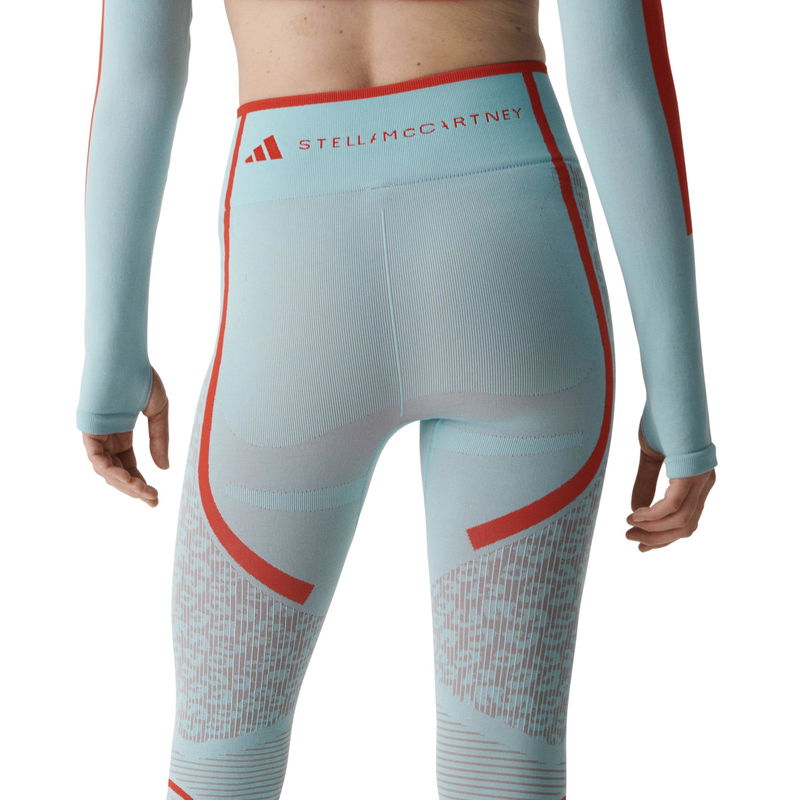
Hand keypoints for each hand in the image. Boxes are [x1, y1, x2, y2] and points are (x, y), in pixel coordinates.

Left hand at [82, 367, 169, 506]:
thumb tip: (163, 469)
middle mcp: (107, 434)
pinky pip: (96, 457)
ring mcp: (96, 432)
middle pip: (118, 471)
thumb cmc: (141, 376)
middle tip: (152, 499)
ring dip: (125, 484)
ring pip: (106, 469)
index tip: (155, 497)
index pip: (129, 464)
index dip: (141, 482)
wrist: (125, 355)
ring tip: (143, 492)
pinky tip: (129, 480)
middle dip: (134, 488)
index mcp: (122, 431)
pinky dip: (111, 471)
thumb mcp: (159, 413)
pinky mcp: (88, 428)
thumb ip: (159, 441)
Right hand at [625, 421, 715, 551]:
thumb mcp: (651, 457)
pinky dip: (653, 514)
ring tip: (630, 528)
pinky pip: (673, 505)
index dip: (665, 537)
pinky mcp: (691, 473)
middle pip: (685, 526)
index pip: (687, 520)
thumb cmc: (662, 419)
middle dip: (658, 538)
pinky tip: (636, 514)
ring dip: (653, 530)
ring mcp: (701, 478)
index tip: (642, 544)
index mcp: (698, 479)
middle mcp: (705, 482)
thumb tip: (636, 511)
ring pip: (680, 520)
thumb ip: (646, 483)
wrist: (670, 392)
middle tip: (632, 539)